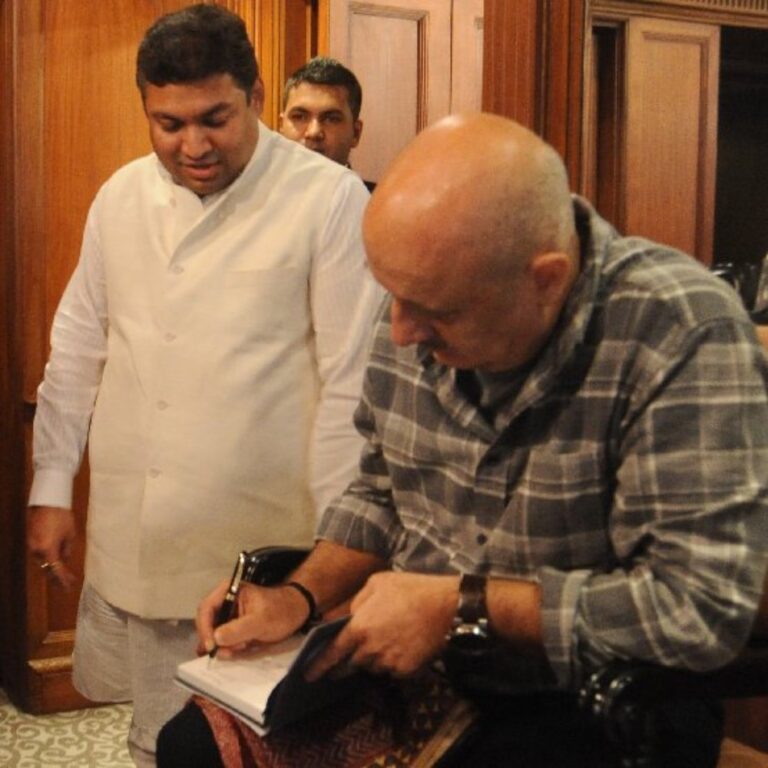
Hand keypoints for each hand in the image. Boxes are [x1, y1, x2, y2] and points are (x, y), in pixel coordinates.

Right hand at [26, 506, 77, 589]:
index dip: (63, 579)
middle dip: (56, 575)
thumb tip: (65, 559)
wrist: (48, 501)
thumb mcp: (70, 534)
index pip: (56, 569)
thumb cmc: (62, 516)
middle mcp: (37, 550)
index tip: (69, 585)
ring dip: (51, 566)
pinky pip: (39, 552)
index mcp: (48, 549)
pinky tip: (55, 558)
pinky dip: (47, 557)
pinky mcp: (30, 538)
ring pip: (42, 560)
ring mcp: (32, 544)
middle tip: (66, 583)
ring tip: (63, 573)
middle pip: (46, 567)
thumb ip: (67, 549)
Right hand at [196, 580, 311, 656]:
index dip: (205, 629)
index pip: (206, 609)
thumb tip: (216, 639)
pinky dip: (229, 648)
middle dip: (216, 640)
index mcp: (228, 591)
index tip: (211, 647)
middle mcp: (225, 602)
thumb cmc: (280, 610)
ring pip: (215, 635)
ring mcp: (229, 615)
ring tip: (243, 647)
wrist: (297, 611)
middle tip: (229, 652)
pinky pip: (224, 640)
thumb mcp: (260, 621)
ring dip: (225, 645)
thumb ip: (237, 630)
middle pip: (207, 623)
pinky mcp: (234, 627)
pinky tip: (241, 649)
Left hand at [306, 571, 457, 680]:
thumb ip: (355, 602)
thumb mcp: (377, 583)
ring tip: (388, 638)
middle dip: (351, 658)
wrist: (445, 606)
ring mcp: (389, 662)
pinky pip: (392, 670)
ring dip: (374, 658)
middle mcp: (371, 650)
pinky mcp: (406, 670)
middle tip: (359, 647)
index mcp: (359, 628)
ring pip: (373, 667)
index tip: (309, 674)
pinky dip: (392, 661)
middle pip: (353, 663)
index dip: (319, 665)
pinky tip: (402, 644)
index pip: (333, 653)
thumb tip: (344, 616)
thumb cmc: (410, 589)